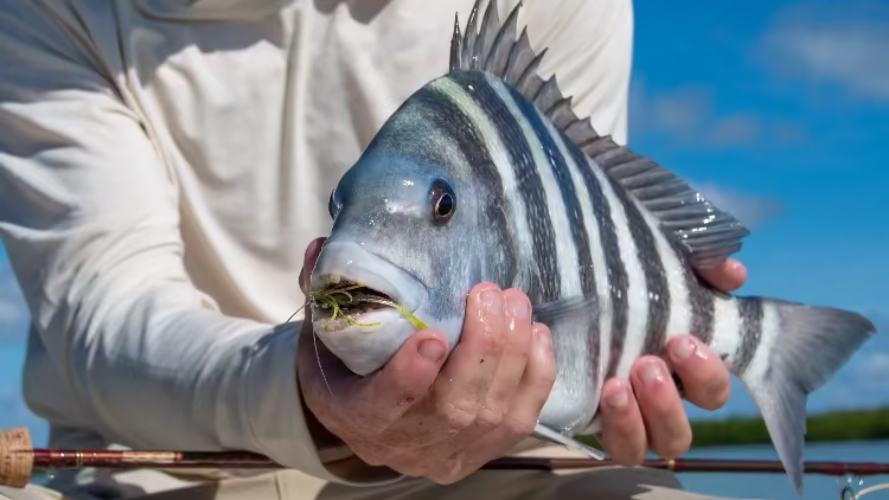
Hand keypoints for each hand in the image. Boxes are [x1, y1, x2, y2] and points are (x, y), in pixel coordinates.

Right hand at [296, 237, 556, 483]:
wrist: (375, 425)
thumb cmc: (349, 371)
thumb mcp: (324, 337)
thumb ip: (324, 294)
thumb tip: (323, 246)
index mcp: (359, 414)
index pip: (385, 404)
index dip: (410, 376)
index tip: (432, 336)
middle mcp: (408, 443)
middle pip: (454, 407)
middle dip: (483, 345)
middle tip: (489, 292)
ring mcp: (453, 451)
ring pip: (494, 409)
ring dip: (513, 350)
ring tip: (515, 301)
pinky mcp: (489, 448)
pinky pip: (523, 416)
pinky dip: (536, 372)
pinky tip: (534, 332)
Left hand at [597, 259, 746, 464]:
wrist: (556, 271)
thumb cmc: (618, 268)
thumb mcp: (659, 252)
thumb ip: (702, 262)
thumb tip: (733, 274)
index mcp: (678, 366)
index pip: (712, 389)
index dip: (707, 373)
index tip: (683, 341)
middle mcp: (653, 398)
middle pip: (680, 432)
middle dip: (667, 403)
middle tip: (647, 364)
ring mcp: (621, 414)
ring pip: (645, 447)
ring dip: (637, 420)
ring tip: (617, 385)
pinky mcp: (587, 417)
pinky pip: (609, 442)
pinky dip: (611, 425)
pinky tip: (599, 391)